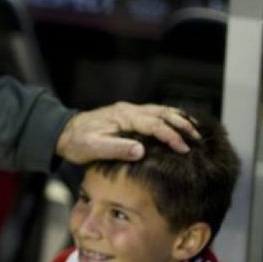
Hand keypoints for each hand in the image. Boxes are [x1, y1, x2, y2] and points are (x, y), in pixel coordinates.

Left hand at [56, 102, 200, 163]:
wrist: (63, 133)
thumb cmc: (77, 143)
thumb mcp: (93, 149)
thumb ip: (116, 149)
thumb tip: (141, 151)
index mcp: (123, 117)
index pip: (154, 125)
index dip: (171, 136)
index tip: (185, 149)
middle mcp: (128, 111)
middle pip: (162, 114)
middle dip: (182, 125)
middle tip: (199, 138)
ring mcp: (128, 111)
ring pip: (159, 111)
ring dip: (178, 119)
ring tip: (195, 130)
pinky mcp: (127, 116)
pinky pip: (153, 113)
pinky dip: (168, 118)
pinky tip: (176, 125)